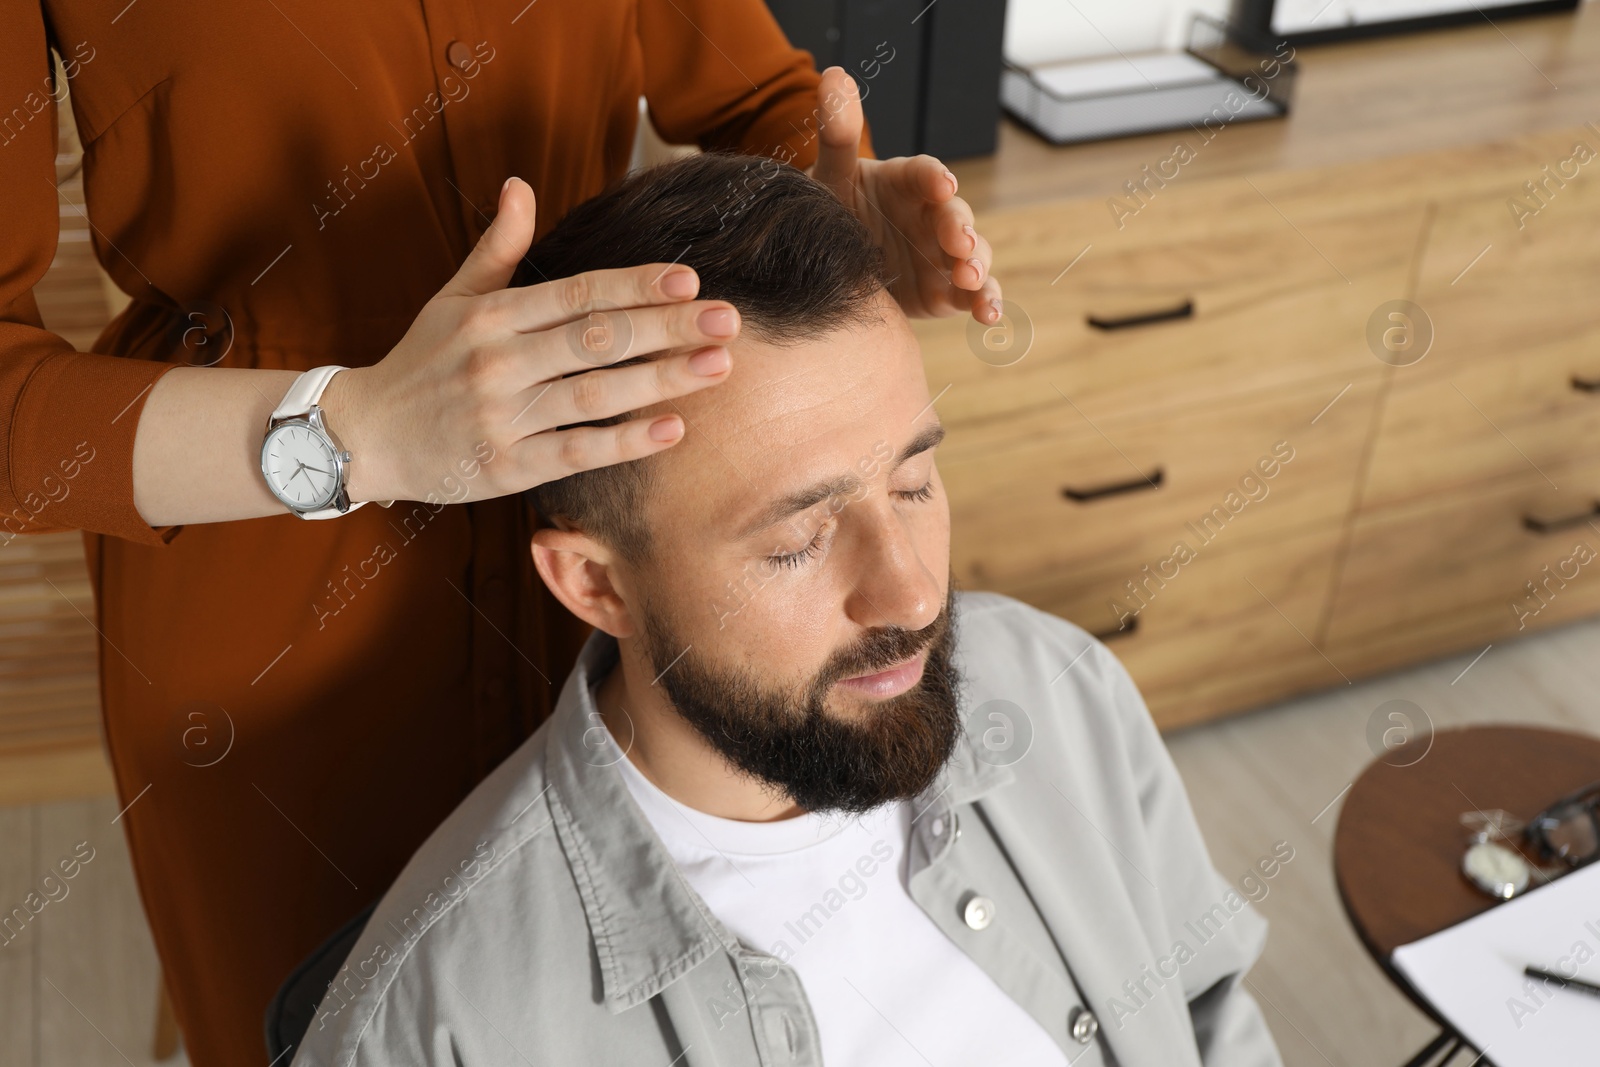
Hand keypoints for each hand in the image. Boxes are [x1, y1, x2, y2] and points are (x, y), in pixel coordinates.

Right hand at [320, 178, 740, 503]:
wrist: (363, 436)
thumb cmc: (420, 362)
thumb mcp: (451, 299)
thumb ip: (496, 248)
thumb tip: (521, 186)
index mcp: (492, 315)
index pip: (578, 293)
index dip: (635, 285)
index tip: (689, 278)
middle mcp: (498, 361)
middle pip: (597, 339)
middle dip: (667, 327)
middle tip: (727, 321)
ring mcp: (503, 416)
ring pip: (595, 393)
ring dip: (662, 380)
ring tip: (718, 367)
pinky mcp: (505, 467)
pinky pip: (576, 452)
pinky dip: (626, 442)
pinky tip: (673, 429)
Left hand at [807, 66, 1001, 324]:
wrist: (830, 267)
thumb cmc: (833, 212)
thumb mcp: (830, 177)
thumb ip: (837, 134)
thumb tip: (834, 77)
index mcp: (907, 183)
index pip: (925, 175)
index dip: (934, 179)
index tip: (941, 184)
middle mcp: (932, 216)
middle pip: (955, 217)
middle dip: (960, 229)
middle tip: (957, 243)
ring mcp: (943, 255)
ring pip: (973, 256)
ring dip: (978, 267)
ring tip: (971, 279)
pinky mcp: (946, 290)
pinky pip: (972, 296)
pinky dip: (985, 304)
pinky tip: (988, 317)